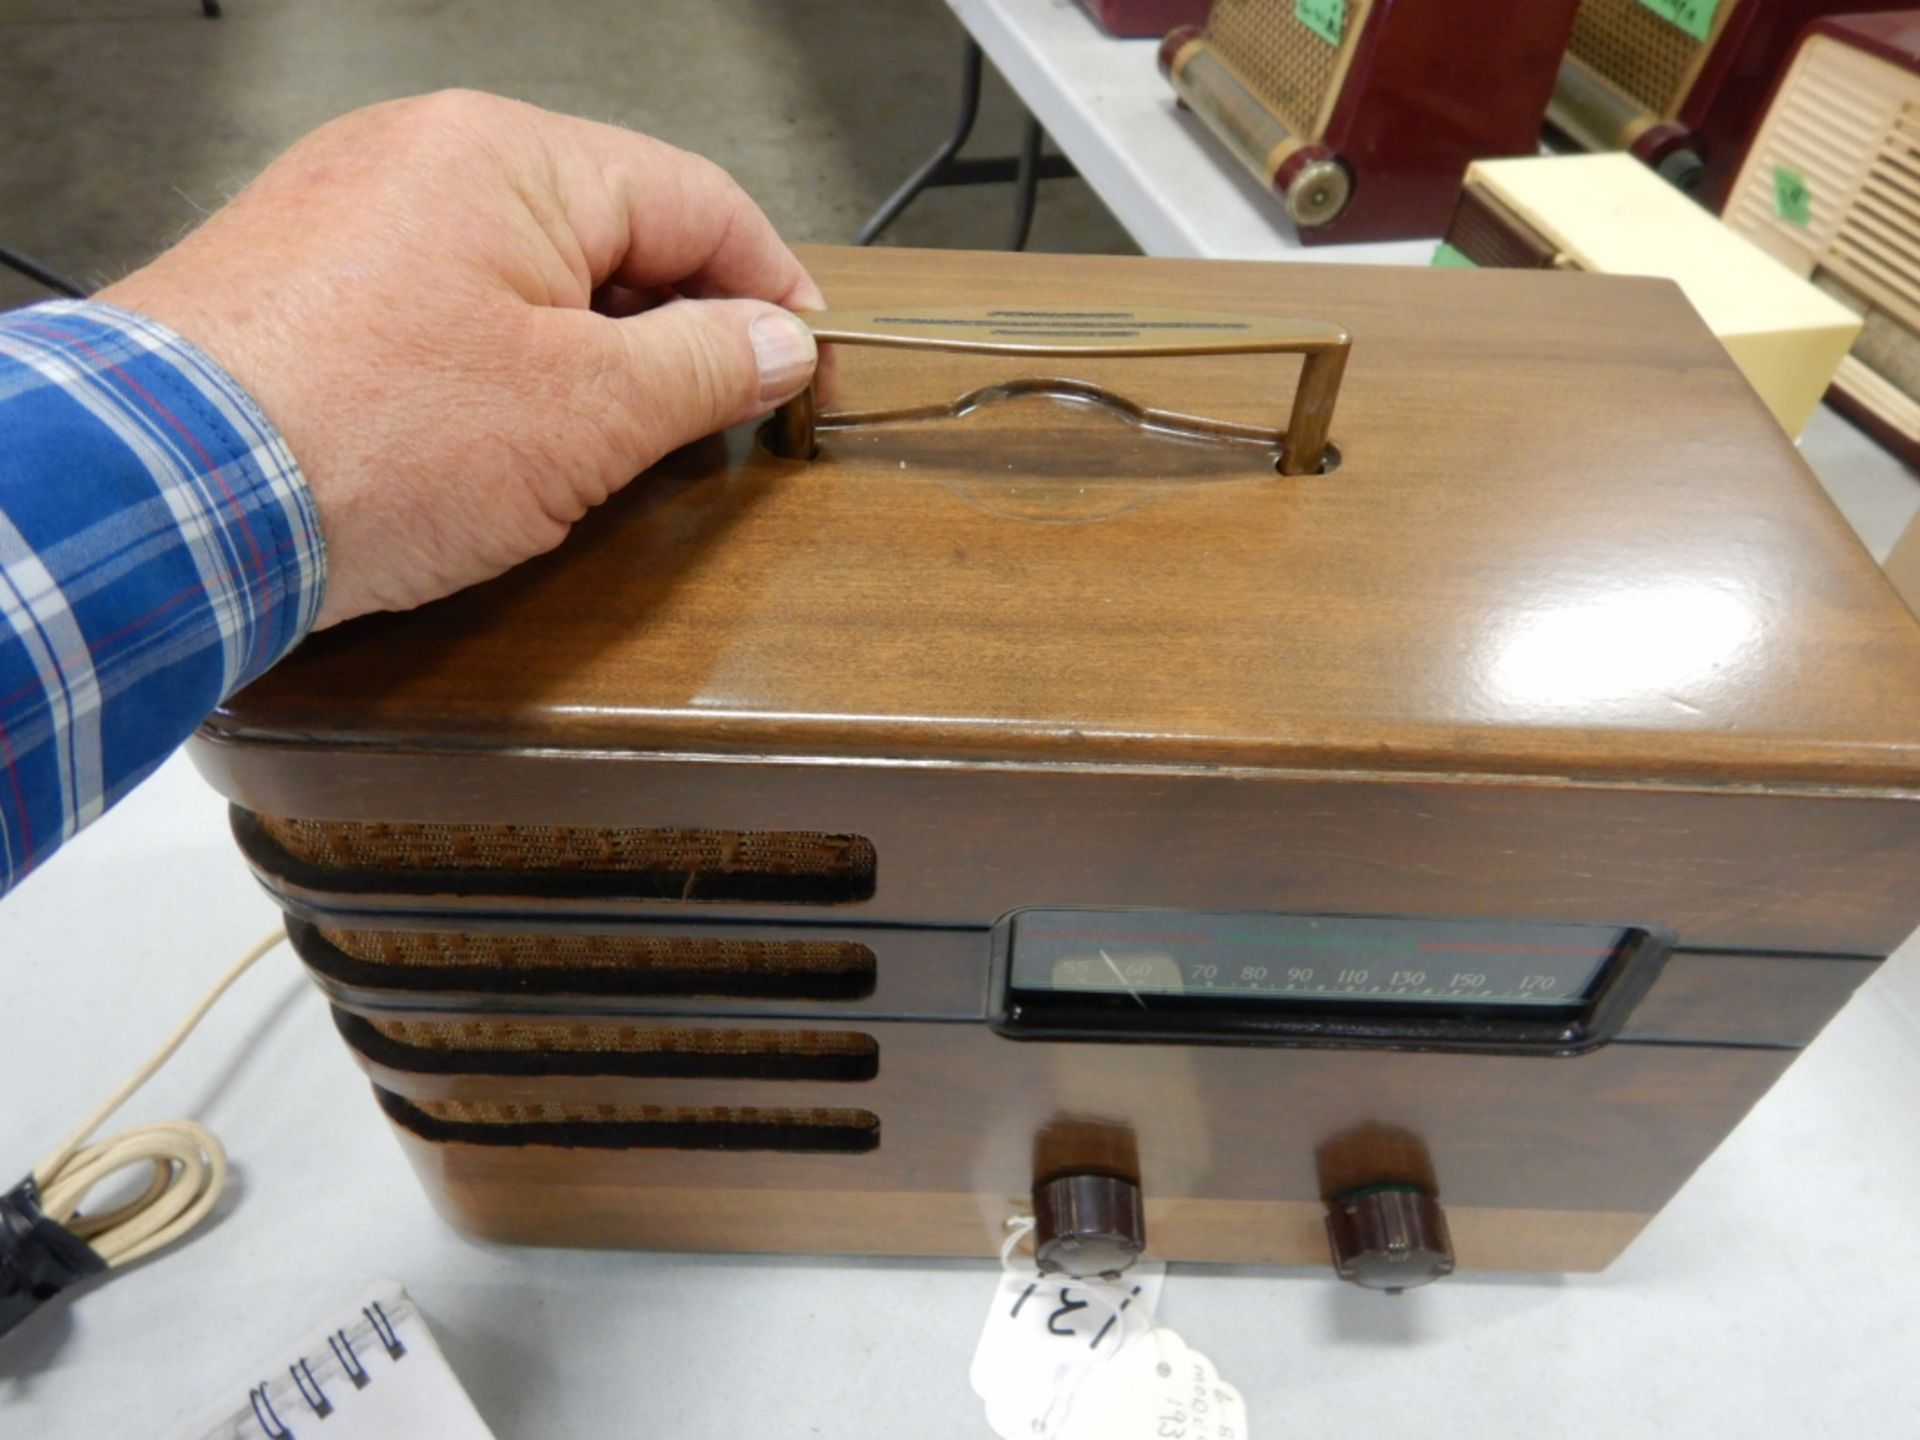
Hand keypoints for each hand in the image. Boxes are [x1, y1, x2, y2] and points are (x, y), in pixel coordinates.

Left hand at [99, 90, 823, 627]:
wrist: (165, 498)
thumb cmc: (365, 441)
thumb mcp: (587, 414)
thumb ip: (704, 368)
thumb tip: (775, 344)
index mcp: (509, 157)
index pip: (695, 198)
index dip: (769, 283)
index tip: (802, 355)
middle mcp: (422, 156)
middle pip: (608, 230)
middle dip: (673, 326)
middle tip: (712, 416)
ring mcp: (352, 211)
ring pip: (525, 272)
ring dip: (586, 353)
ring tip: (604, 446)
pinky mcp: (304, 278)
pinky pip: (444, 302)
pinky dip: (500, 364)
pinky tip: (501, 440)